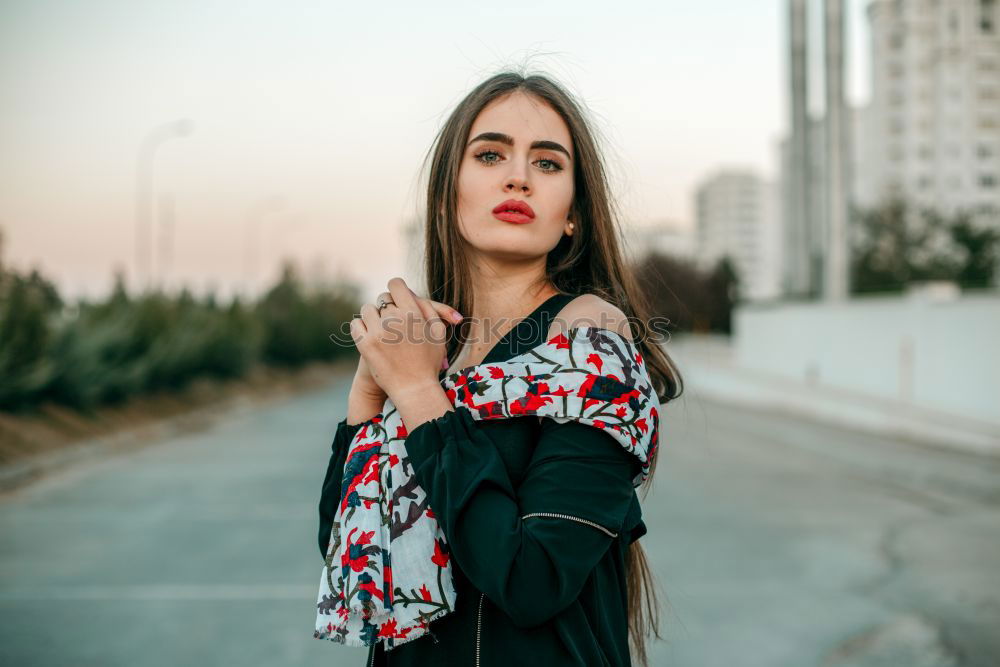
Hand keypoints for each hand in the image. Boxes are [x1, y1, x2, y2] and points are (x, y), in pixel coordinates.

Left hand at [350, 278, 461, 399]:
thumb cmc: (429, 361)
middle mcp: (395, 320)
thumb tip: (411, 293)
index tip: (397, 296)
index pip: (396, 285)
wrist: (413, 389)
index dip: (396, 288)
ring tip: (381, 329)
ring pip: (367, 309)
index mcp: (413, 313)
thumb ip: (430, 309)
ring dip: (373, 317)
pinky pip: (355, 324)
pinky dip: (361, 327)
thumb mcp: (438, 334)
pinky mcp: (365, 344)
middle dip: (387, 306)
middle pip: (382, 298)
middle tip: (392, 319)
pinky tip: (370, 335)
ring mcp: (378, 332)